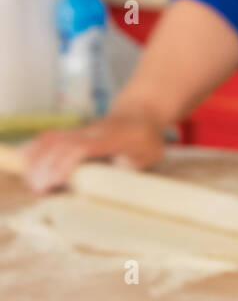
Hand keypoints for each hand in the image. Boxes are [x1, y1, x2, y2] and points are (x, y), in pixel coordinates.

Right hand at [23, 111, 165, 192]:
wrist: (139, 112)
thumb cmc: (145, 139)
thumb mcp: (148, 155)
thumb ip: (133, 166)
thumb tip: (118, 175)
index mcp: (110, 138)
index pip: (82, 148)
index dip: (65, 163)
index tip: (54, 180)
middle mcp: (91, 132)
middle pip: (61, 144)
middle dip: (46, 166)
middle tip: (38, 188)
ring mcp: (81, 130)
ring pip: (53, 139)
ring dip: (38, 158)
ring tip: (31, 180)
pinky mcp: (74, 132)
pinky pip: (51, 137)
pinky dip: (37, 148)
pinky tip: (26, 160)